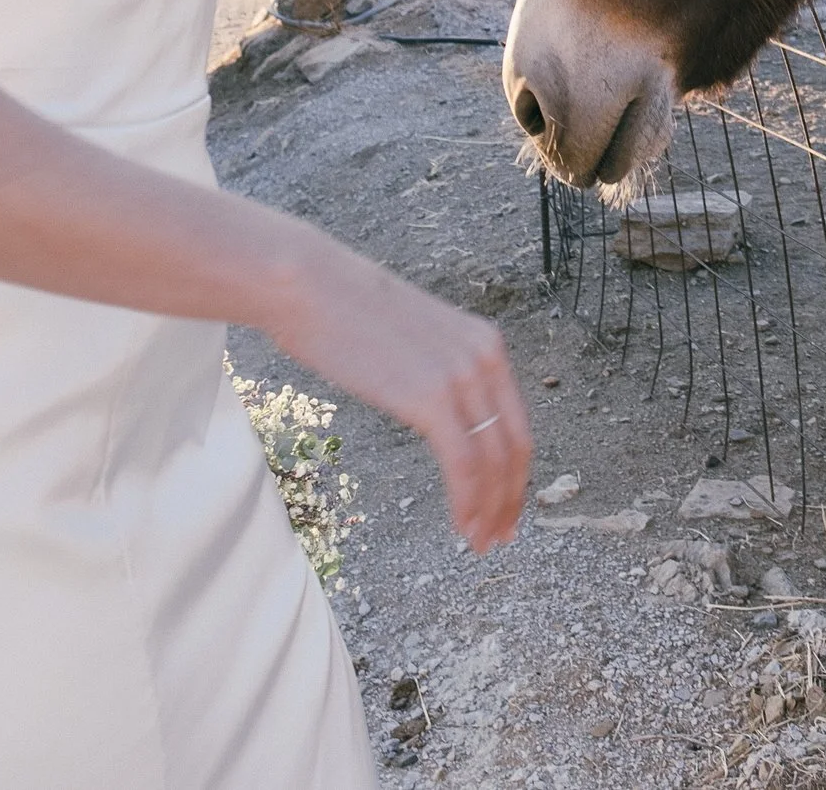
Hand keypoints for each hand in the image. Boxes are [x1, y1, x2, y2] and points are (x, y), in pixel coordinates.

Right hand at [270, 242, 533, 552]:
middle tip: (500, 535)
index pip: (516, 420)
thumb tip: (433, 408)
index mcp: (485, 344)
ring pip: (495, 461)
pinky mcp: (433, 398)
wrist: (309, 284)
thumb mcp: (412, 339)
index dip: (516, 470)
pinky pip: (465, 464)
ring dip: (491, 509)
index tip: (507, 504)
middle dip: (511, 498)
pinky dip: (468, 502)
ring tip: (480, 541)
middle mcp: (486, 358)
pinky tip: (460, 526)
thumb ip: (435, 371)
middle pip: (516, 445)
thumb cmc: (345, 311)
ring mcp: (462, 378)